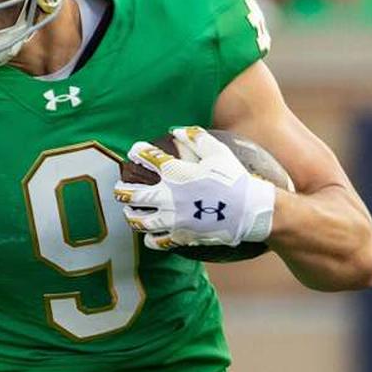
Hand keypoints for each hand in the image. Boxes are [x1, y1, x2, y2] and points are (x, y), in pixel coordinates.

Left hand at [114, 127, 275, 249]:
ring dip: (131, 215)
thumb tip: (177, 130)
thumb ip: (197, 138)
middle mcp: (169, 197)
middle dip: (121, 190)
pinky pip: (157, 241)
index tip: (134, 152)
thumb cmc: (235, 178)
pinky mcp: (181, 236)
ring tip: (129, 212)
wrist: (252, 210)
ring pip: (139, 220)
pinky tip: (148, 235)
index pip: (147, 158)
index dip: (138, 152)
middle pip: (132, 194)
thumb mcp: (218, 152)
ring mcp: (173, 219)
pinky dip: (150, 238)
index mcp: (175, 173)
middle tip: (119, 189)